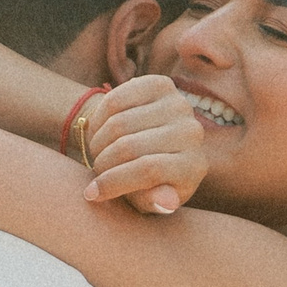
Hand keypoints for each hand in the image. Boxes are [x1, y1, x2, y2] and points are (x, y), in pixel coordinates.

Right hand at [79, 75, 209, 214]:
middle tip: (94, 171)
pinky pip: (115, 99)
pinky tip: (99, 131)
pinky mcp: (161, 85)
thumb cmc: (148, 183)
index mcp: (194, 166)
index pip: (148, 170)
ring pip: (119, 123)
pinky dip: (99, 117)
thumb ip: (155, 202)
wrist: (150, 146)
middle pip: (130, 146)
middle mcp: (192, 133)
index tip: (92, 194)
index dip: (114, 182)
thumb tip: (166, 202)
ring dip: (97, 142)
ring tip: (97, 152)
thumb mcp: (151, 201)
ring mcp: (178, 105)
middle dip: (102, 163)